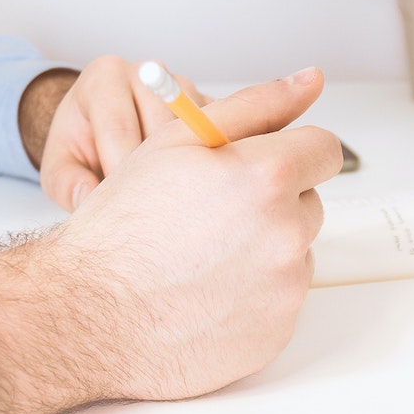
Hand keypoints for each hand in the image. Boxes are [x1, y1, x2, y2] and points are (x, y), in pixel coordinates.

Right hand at [0, 67, 341, 413]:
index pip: (323, 149)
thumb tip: (308, 81)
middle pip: (308, 203)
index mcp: (266, 176)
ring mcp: (285, 289)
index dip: (289, 153)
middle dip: (272, 204)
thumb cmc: (123, 228)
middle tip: (212, 216)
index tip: (263, 166)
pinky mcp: (277, 333)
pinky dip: (253, 297)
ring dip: (264, 251)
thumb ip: (255, 105)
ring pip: (295, 254)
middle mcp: (286, 234)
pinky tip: (205, 294)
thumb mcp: (177, 142)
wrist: (90, 314)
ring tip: (202, 258)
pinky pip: (281, 302)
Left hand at [36, 55, 210, 211]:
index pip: (119, 126)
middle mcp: (147, 72)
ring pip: (194, 133)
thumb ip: (67, 183)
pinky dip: (207, 163)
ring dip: (184, 169)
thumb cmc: (80, 146)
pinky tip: (189, 185)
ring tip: (168, 197)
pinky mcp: (209, 102)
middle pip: (162, 129)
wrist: (103, 128)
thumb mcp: (58, 167)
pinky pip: (218, 135)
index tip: (121, 206)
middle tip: (147, 207)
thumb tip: (88, 198)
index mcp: (104, 77)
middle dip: (155, 173)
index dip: (121, 171)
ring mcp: (182, 85)